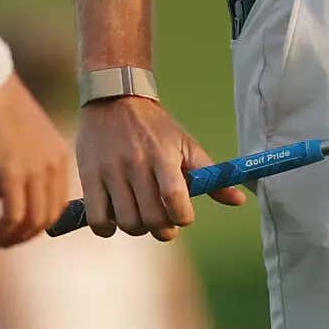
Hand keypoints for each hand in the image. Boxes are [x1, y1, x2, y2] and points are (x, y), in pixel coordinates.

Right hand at [0, 75, 73, 247]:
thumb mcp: (18, 141)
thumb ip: (16, 168)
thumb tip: (2, 194)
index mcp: (59, 156)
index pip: (57, 203)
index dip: (38, 221)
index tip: (17, 228)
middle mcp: (53, 166)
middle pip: (47, 218)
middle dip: (24, 235)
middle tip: (3, 240)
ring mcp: (35, 171)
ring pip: (32, 222)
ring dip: (12, 238)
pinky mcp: (12, 174)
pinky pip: (13, 217)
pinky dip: (2, 232)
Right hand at [75, 94, 246, 240]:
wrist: (114, 99)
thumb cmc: (156, 127)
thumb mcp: (186, 144)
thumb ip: (210, 176)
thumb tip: (239, 201)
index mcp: (163, 156)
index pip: (175, 199)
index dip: (182, 217)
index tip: (182, 216)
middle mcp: (136, 164)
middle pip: (152, 218)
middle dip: (162, 229)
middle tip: (163, 223)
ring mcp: (110, 171)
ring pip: (127, 222)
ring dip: (137, 228)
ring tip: (140, 217)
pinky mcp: (89, 176)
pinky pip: (98, 219)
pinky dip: (108, 228)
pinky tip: (115, 218)